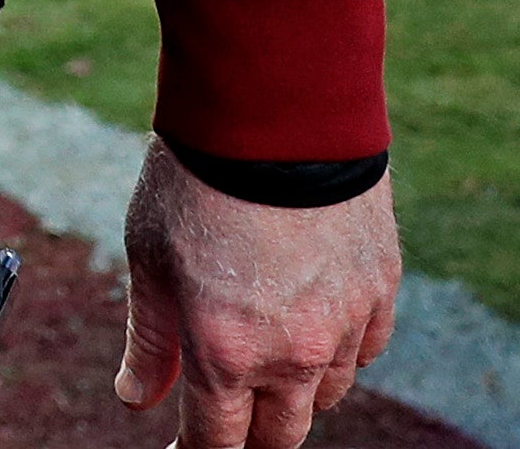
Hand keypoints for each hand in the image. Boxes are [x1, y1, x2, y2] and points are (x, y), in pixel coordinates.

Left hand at [115, 142, 401, 448]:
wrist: (275, 105)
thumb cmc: (197, 176)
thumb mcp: (150, 256)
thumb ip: (150, 338)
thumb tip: (137, 398)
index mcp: (225, 353)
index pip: (219, 443)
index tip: (189, 446)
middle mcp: (292, 354)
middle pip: (280, 436)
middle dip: (252, 432)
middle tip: (231, 407)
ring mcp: (344, 323)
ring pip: (329, 395)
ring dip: (299, 388)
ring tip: (272, 351)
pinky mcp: (382, 286)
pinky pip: (367, 348)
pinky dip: (343, 348)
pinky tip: (317, 319)